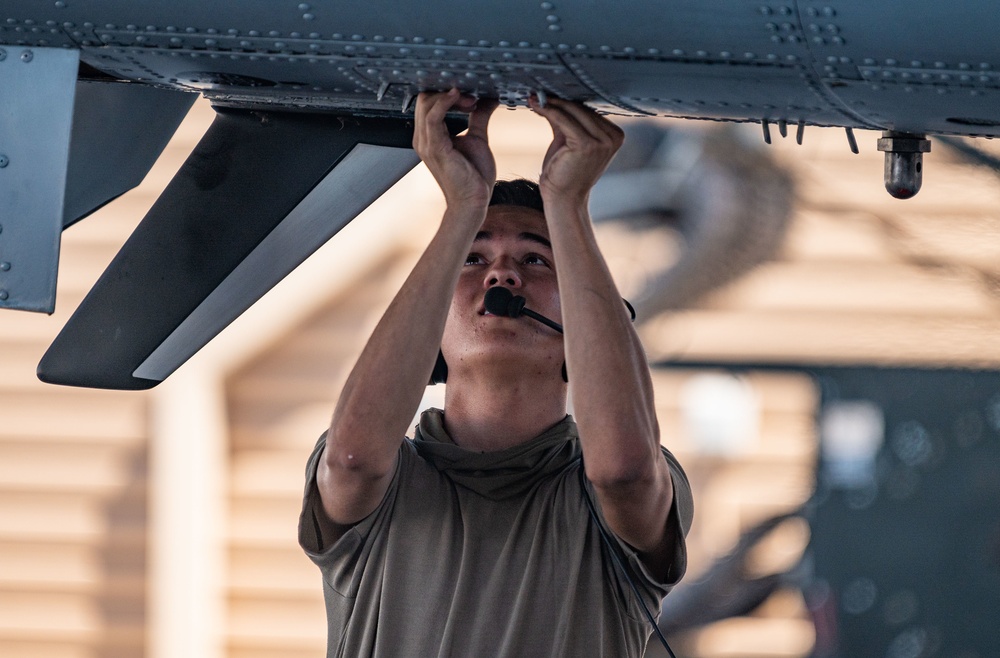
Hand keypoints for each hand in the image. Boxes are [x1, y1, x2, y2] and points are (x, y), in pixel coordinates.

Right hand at [413, 89, 498, 209]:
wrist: (472, 201)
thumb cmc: (473, 176)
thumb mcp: (477, 138)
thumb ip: (479, 116)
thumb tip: (488, 98)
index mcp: (429, 135)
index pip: (429, 101)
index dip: (448, 92)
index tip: (471, 95)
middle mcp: (423, 138)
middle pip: (425, 98)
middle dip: (448, 90)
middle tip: (473, 97)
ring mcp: (426, 143)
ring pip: (427, 103)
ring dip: (450, 95)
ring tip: (471, 99)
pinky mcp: (435, 148)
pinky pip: (433, 117)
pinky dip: (445, 102)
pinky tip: (459, 96)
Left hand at [529, 96, 623, 203]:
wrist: (564, 199)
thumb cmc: (565, 172)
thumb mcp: (568, 141)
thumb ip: (566, 120)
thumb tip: (551, 97)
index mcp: (615, 135)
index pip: (589, 111)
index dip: (567, 101)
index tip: (547, 93)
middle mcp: (613, 137)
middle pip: (582, 109)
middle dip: (558, 100)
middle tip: (537, 92)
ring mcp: (603, 141)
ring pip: (573, 112)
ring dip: (551, 103)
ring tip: (534, 98)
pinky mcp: (587, 144)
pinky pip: (564, 120)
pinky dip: (549, 111)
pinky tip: (536, 106)